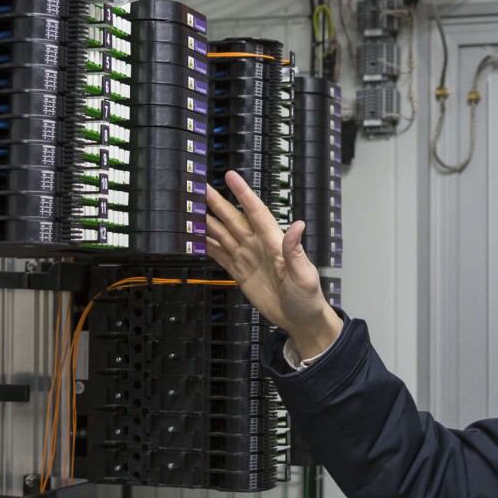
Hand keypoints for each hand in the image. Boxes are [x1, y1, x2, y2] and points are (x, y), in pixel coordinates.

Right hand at [205, 171, 341, 358]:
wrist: (301, 320)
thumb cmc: (308, 297)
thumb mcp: (305, 275)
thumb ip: (296, 251)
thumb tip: (298, 226)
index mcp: (274, 243)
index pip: (256, 213)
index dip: (243, 194)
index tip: (231, 177)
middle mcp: (258, 246)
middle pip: (233, 219)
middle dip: (216, 203)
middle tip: (199, 187)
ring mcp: (247, 258)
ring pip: (223, 234)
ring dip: (207, 222)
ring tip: (190, 209)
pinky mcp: (240, 272)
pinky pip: (220, 255)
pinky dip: (206, 245)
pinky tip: (194, 237)